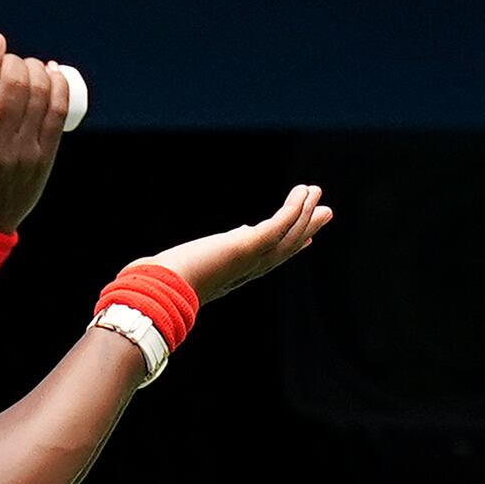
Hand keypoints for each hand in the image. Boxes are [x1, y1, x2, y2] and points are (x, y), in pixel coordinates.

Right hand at [0, 33, 69, 231]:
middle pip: (15, 92)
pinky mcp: (42, 159)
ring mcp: (23, 155)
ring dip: (36, 71)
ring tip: (27, 66)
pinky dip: (58, 87)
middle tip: (9, 59)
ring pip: (39, 98)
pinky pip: (57, 114)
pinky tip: (53, 74)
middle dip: (15, 64)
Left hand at [133, 184, 332, 304]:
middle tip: (326, 210)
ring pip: (289, 235)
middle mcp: (248, 270)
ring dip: (304, 212)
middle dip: (307, 228)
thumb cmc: (161, 285)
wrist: (158, 293)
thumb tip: (209, 251)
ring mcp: (251, 260)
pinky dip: (294, 209)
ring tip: (314, 190)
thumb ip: (201, 259)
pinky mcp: (247, 247)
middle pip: (287, 248)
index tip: (307, 238)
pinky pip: (280, 226)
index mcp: (235, 275)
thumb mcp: (188, 266)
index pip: (269, 259)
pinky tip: (302, 192)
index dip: (289, 247)